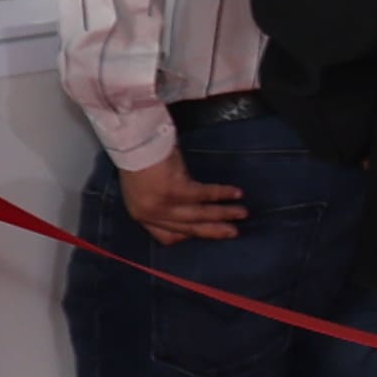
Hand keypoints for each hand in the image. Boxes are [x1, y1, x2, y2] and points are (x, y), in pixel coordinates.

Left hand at [111, 150, 248, 244]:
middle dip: (213, 230)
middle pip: (187, 228)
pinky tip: (236, 192)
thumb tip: (188, 203)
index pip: (166, 236)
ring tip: (242, 212)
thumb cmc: (140, 157)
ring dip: (223, 213)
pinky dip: (222, 194)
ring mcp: (161, 204)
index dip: (188, 235)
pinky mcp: (173, 190)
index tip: (205, 229)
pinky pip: (203, 195)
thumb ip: (162, 199)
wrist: (134, 140)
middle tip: (234, 232)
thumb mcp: (146, 186)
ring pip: (198, 214)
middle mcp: (150, 213)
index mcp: (140, 214)